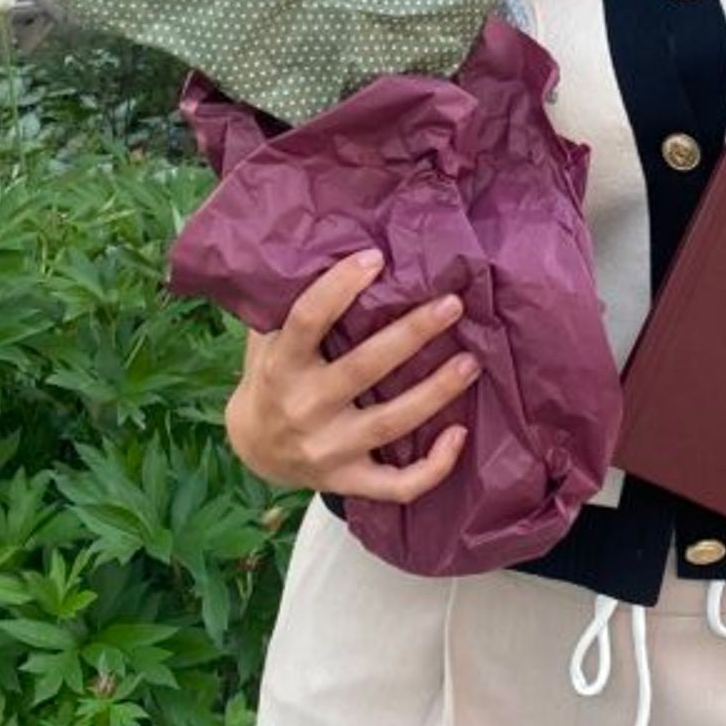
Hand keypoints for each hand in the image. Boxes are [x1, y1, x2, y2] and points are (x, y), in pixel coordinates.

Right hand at [224, 247, 477, 502]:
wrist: (253, 448)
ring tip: (471, 361)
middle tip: (453, 304)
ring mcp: (328, 449)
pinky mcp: (348, 480)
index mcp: (280, 365)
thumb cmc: (273, 374)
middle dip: (412, 334)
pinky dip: (433, 468)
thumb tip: (337, 241)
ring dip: (435, 392)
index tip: (377, 258)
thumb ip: (292, 302)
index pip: (307, 320)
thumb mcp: (267, 338)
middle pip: (364, 368)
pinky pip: (396, 484)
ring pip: (391, 422)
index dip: (340, 288)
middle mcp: (304, 407)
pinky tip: (460, 435)